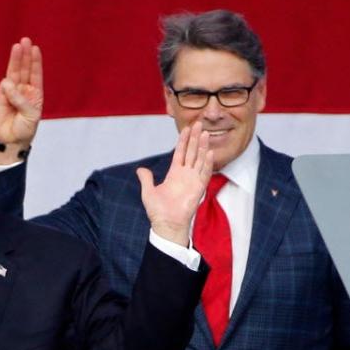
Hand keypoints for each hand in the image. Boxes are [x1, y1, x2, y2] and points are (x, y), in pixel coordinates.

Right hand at [0, 37, 42, 150]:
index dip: (35, 61)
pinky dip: (7, 83)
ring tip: (17, 47)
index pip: (35, 73)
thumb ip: (21, 99)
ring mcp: (12, 93)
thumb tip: (8, 84)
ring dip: (15, 60)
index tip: (35, 48)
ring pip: (13, 73)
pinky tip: (9, 84)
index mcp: (35, 94)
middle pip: (24, 69)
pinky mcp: (1, 97)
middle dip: (24, 55)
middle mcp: (24, 90)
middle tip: (25, 41)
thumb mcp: (30, 115)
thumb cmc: (25, 130)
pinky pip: (4, 86)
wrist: (11, 142)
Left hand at [137, 121, 212, 246]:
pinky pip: (204, 173)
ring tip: (205, 133)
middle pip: (192, 152)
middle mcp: (185, 175)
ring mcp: (193, 180)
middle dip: (195, 138)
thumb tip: (140, 169)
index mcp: (174, 174)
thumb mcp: (148, 192)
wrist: (167, 225)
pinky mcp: (198, 188)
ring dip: (202, 147)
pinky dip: (207, 163)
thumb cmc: (158, 212)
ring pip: (200, 159)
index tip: (187, 128)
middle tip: (199, 124)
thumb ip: (146, 179)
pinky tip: (209, 152)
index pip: (180, 153)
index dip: (183, 141)